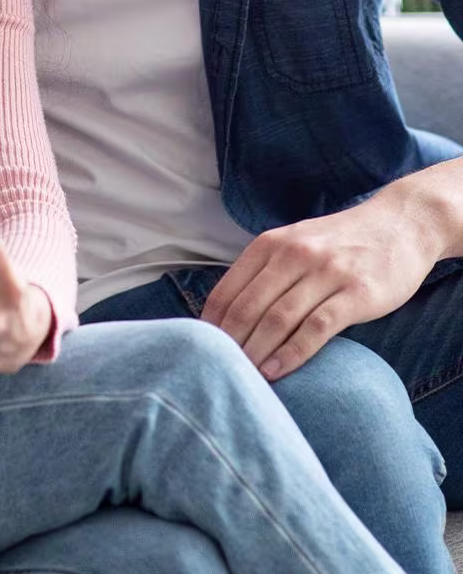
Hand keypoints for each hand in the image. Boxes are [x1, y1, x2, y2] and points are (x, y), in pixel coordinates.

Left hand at [201, 191, 436, 378]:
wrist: (400, 224)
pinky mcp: (357, 294)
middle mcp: (294, 254)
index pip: (228, 289)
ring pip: (278, 318)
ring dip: (256, 351)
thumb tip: (228, 311)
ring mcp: (326, 273)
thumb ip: (265, 270)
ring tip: (245, 378)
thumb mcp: (295, 243)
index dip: (211, 324)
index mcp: (271, 244)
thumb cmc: (340, 243)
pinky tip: (277, 371)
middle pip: (248, 307)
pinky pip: (316, 328)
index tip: (203, 349)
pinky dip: (292, 353)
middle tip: (220, 370)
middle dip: (230, 342)